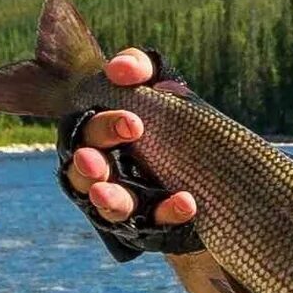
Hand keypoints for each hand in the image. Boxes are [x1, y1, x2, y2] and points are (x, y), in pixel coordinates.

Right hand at [64, 50, 199, 224]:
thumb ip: (137, 70)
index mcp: (96, 135)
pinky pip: (154, 222)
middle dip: (95, 154)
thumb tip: (123, 70)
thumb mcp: (155, 87)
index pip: (87, 126)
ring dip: (107, 196)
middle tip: (120, 137)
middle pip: (86, 163)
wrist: (206, 171)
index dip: (103, 121)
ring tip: (104, 191)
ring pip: (106, 202)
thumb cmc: (167, 120)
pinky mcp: (149, 223)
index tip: (131, 114)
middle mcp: (101, 169)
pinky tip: (186, 202)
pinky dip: (168, 212)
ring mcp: (123, 199)